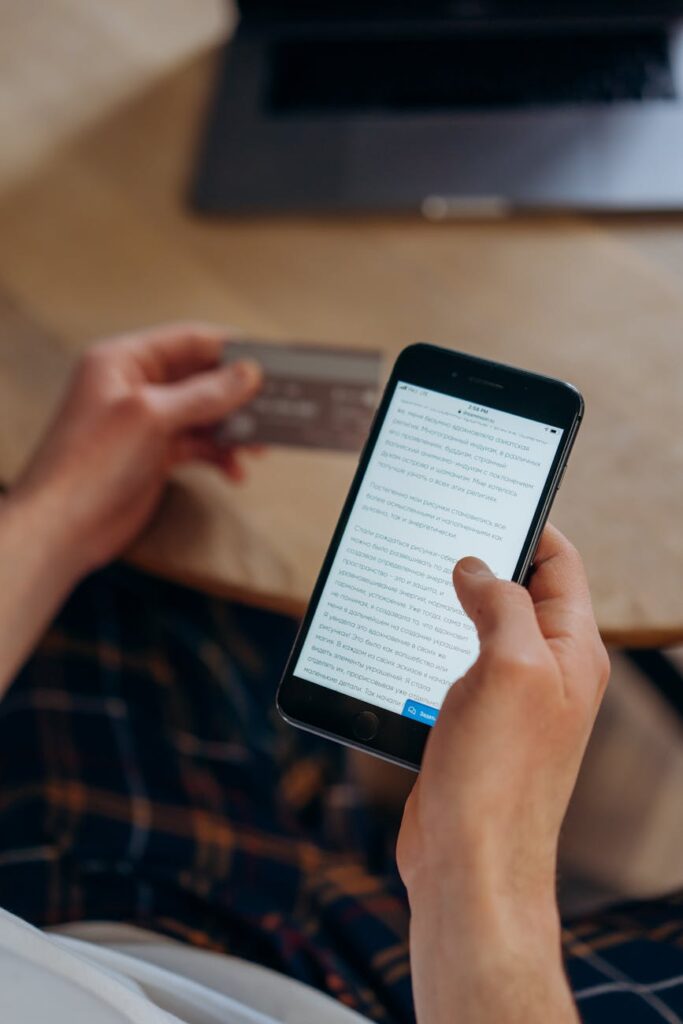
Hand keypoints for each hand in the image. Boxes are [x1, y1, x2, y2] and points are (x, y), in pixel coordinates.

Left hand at [10, 323, 261, 580]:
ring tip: (258, 446)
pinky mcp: (155, 455)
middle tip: (272, 406)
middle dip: (236, 394)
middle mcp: (134, 386)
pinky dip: (219, 455)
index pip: (188, 341)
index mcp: (123, 361)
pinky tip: (234, 471)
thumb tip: (247, 374)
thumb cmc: (88, 465)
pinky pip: (198, 445)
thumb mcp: (152, 416)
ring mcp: (146, 423)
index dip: (229, 349)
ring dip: (233, 429)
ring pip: (203, 414)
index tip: (268, 360)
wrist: (62, 528)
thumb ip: (204, 394)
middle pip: (200, 378)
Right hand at [397, 526, 608, 1023]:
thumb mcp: (510, 668)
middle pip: (519, 590)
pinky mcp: (474, 721)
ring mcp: (509, 697)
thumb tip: (477, 566)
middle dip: (483, 559)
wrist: (468, 862)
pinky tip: (406, 634)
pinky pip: (456, 662)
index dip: (528, 525)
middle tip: (441, 532)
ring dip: (453, 601)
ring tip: (420, 574)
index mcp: (570, 652)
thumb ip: (500, 603)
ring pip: (482, 625)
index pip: (560, 565)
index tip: (489, 497)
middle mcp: (545, 671)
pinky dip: (434, 640)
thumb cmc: (498, 775)